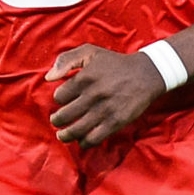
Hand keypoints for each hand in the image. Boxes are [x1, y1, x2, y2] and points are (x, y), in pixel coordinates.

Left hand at [46, 44, 165, 146]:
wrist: (145, 74)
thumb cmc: (114, 63)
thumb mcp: (90, 52)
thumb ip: (66, 60)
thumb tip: (48, 78)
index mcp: (85, 77)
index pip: (59, 96)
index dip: (59, 99)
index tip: (63, 100)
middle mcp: (93, 95)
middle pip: (64, 115)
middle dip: (56, 120)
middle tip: (57, 121)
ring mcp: (104, 110)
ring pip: (76, 130)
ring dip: (65, 135)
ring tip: (63, 135)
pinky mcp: (115, 122)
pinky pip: (94, 138)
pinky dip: (84, 142)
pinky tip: (81, 140)